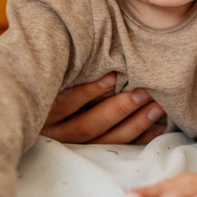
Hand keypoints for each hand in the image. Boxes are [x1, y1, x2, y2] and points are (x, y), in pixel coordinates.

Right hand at [40, 73, 166, 143]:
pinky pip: (119, 150)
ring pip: (107, 141)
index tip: (113, 76)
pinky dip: (140, 139)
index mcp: (43, 114)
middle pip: (89, 126)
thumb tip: (90, 41)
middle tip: (144, 91)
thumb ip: (66, 68)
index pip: (64, 104)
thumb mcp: (48, 78)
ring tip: (157, 106)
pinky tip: (158, 127)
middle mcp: (57, 135)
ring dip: (136, 124)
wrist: (38, 118)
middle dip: (119, 109)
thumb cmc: (48, 84)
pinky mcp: (93, 155)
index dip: (89, 91)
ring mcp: (74, 148)